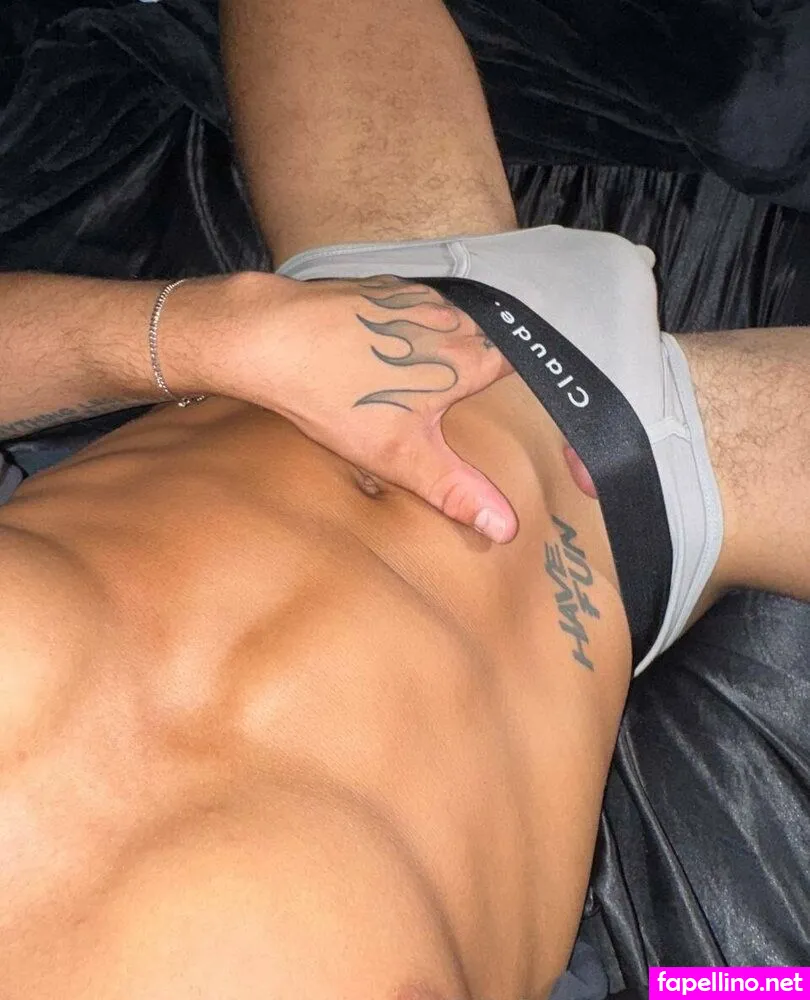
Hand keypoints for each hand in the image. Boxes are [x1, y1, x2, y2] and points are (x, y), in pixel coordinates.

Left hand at [216, 272, 517, 542]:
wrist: (272, 337)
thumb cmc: (339, 396)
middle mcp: (450, 317)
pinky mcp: (379, 288)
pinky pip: (411, 311)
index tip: (517, 406)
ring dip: (446, 349)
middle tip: (471, 401)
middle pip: (486, 342)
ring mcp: (413, 297)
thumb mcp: (402, 456)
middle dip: (483, 370)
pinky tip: (385, 357)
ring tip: (430, 380)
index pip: (522, 364)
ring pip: (449, 324)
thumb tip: (506, 526)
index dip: (526, 385)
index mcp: (468, 355)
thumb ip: (457, 489)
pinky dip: (408, 332)